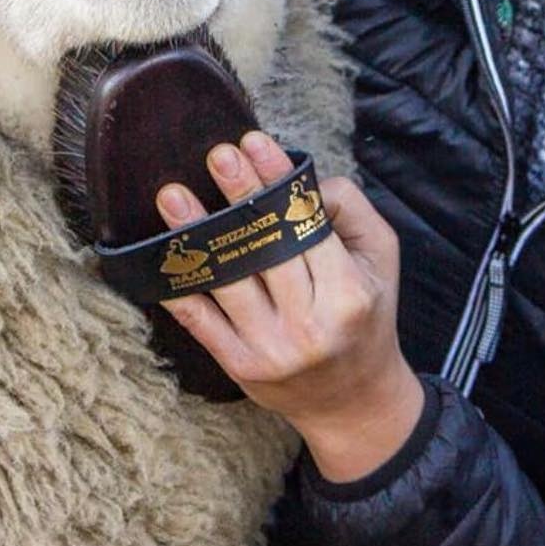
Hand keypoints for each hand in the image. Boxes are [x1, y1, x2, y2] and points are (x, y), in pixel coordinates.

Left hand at [158, 130, 424, 482]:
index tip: (253, 142)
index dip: (278, 180)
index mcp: (349, 293)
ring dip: (196, 233)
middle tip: (217, 155)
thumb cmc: (368, 315)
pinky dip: (180, 288)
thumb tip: (301, 179)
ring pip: (227, 280)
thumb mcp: (382, 258)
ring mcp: (271, 347)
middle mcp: (309, 323)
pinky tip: (162, 258)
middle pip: (266, 247)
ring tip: (173, 196)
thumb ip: (350, 209)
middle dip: (241, 195)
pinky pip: (201, 321)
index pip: (306, 224)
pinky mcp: (240, 366)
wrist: (355, 402)